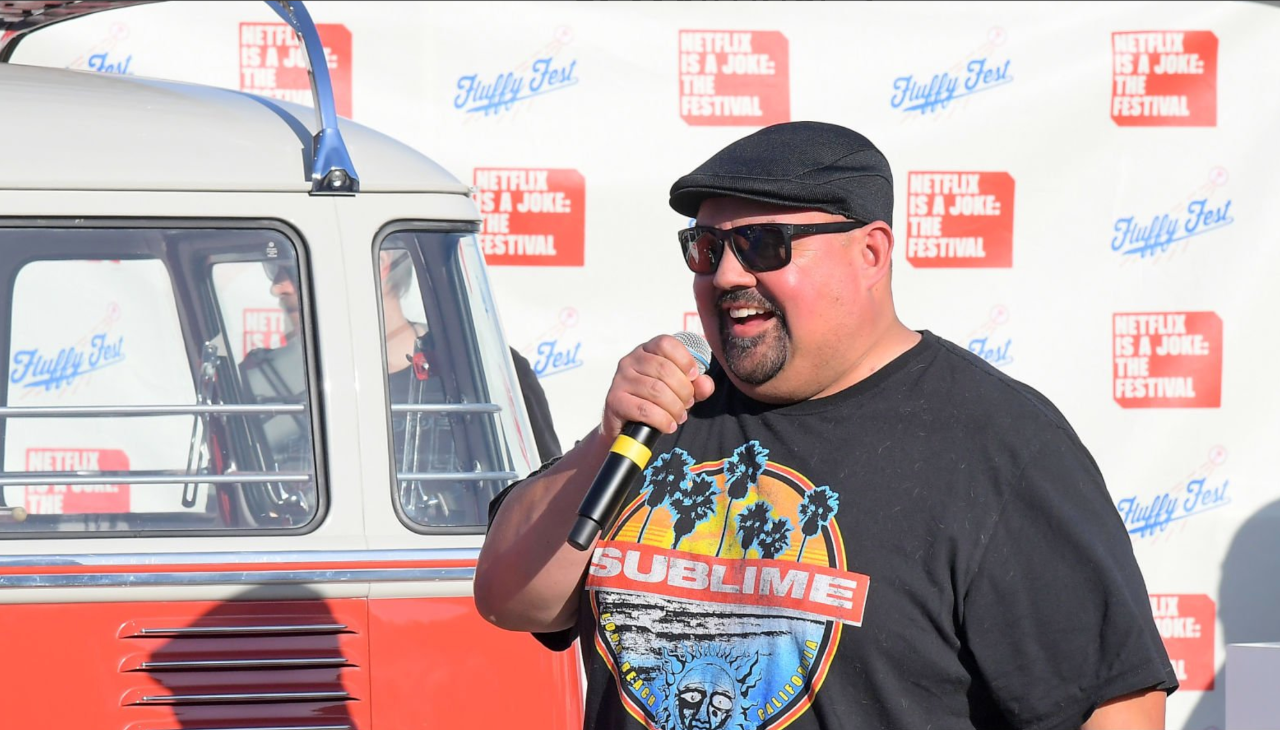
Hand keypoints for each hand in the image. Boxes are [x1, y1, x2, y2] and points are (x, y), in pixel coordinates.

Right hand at [600, 334, 715, 438]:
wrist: (628, 426)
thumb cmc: (655, 402)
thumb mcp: (680, 391)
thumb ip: (697, 386)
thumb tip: (705, 384)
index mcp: (647, 350)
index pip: (666, 343)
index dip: (684, 359)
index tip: (693, 376)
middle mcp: (630, 360)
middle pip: (664, 369)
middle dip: (683, 390)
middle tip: (688, 403)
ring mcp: (620, 379)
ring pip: (656, 390)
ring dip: (674, 407)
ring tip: (678, 416)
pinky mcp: (614, 400)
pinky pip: (644, 409)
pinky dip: (662, 420)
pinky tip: (668, 425)